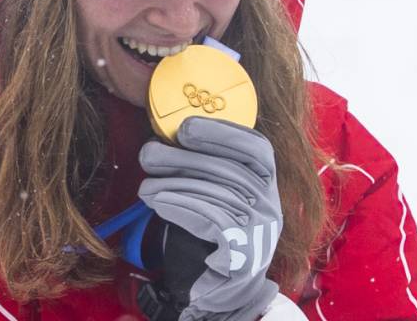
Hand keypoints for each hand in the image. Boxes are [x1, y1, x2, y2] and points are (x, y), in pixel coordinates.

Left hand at [138, 116, 282, 319]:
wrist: (222, 291)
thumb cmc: (212, 236)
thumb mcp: (216, 196)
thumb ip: (204, 168)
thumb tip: (164, 139)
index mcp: (267, 184)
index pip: (258, 148)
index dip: (223, 132)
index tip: (186, 126)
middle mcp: (271, 204)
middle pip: (230, 169)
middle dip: (184, 158)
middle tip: (148, 152)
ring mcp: (261, 230)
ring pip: (217, 194)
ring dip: (175, 185)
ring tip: (145, 186)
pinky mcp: (244, 253)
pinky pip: (212, 220)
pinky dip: (181, 207)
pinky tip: (158, 203)